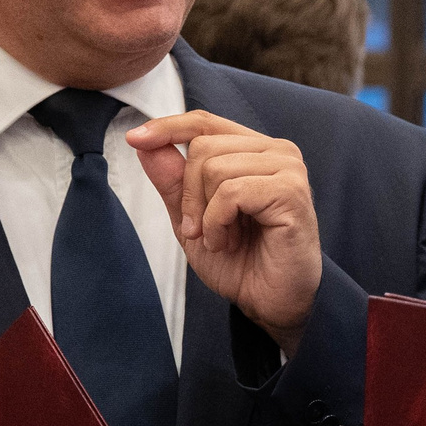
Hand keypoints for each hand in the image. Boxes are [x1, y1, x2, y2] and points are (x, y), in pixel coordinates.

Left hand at [127, 112, 322, 355]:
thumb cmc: (240, 261)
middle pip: (202, 148)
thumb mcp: (191, 218)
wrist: (269, 302)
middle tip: (200, 230)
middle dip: (188, 195)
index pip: (204, 122)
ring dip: (205, 215)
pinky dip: (217, 223)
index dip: (168, 128)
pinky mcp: (291, 191)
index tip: (134, 138)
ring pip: (214, 168)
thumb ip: (171, 180)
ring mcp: (287, 168)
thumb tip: (144, 142)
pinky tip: (227, 242)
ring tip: (221, 240)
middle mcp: (275, 151)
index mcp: (253, 150)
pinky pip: (231, 192)